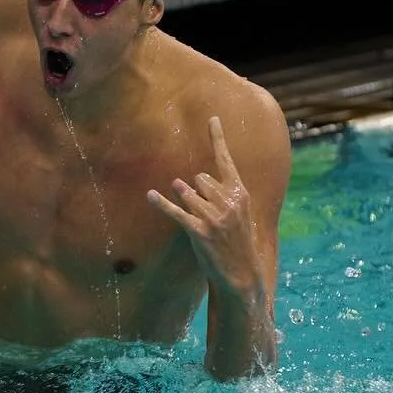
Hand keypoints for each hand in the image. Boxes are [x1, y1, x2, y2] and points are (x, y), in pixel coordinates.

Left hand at [148, 116, 265, 302]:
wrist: (242, 273)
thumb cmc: (237, 241)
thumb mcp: (238, 214)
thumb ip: (222, 194)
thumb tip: (194, 180)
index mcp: (240, 194)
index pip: (226, 160)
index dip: (218, 138)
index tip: (212, 118)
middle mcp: (229, 201)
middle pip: (200, 178)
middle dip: (196, 189)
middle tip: (204, 210)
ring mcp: (215, 216)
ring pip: (187, 192)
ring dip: (184, 199)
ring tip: (198, 217)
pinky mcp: (200, 231)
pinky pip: (176, 211)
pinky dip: (161, 203)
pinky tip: (151, 195)